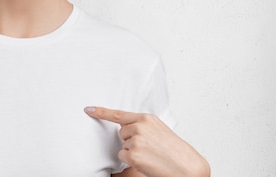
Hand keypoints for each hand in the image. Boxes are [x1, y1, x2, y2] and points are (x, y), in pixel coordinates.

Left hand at [84, 106, 208, 176]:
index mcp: (147, 118)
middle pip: (122, 132)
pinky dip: (131, 161)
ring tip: (150, 155)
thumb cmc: (175, 151)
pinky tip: (145, 161)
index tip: (88, 109)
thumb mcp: (159, 131)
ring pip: (122, 146)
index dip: (101, 112)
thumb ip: (143, 126)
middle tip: (149, 148)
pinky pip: (122, 157)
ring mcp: (135, 139)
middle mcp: (139, 126)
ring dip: (132, 152)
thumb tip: (127, 127)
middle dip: (130, 140)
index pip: (119, 114)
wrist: (187, 166)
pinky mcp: (132, 153)